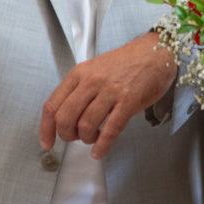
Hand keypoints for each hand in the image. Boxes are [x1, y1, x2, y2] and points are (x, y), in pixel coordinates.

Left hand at [40, 33, 177, 159]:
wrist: (156, 52)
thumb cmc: (127, 63)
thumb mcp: (95, 69)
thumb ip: (79, 89)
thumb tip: (65, 116)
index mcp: (79, 73)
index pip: (52, 104)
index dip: (46, 128)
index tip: (47, 142)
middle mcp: (91, 81)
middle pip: (65, 118)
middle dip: (67, 135)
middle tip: (74, 138)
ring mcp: (110, 91)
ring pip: (86, 125)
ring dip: (86, 139)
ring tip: (92, 138)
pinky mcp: (129, 102)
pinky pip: (110, 130)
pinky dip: (102, 145)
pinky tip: (99, 151)